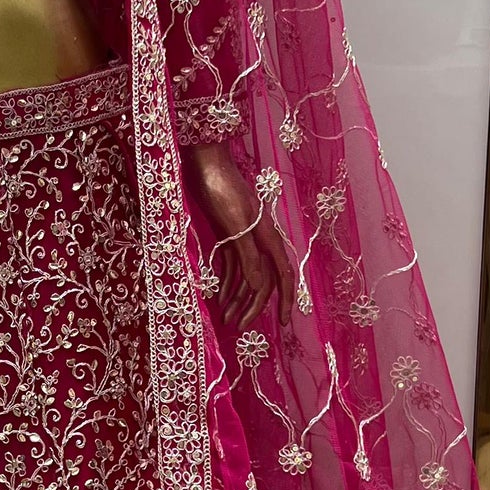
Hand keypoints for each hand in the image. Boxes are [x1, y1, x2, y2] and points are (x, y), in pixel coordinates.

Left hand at [183, 141, 293, 328]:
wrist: (204, 161)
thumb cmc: (220, 189)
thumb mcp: (234, 224)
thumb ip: (248, 256)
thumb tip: (260, 288)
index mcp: (267, 238)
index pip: (282, 276)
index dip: (285, 301)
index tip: (284, 324)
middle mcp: (259, 240)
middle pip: (262, 281)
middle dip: (253, 306)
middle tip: (238, 327)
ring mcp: (242, 237)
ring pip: (245, 275)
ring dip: (237, 298)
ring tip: (225, 319)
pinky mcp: (226, 233)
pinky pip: (231, 265)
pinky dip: (226, 282)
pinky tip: (218, 297)